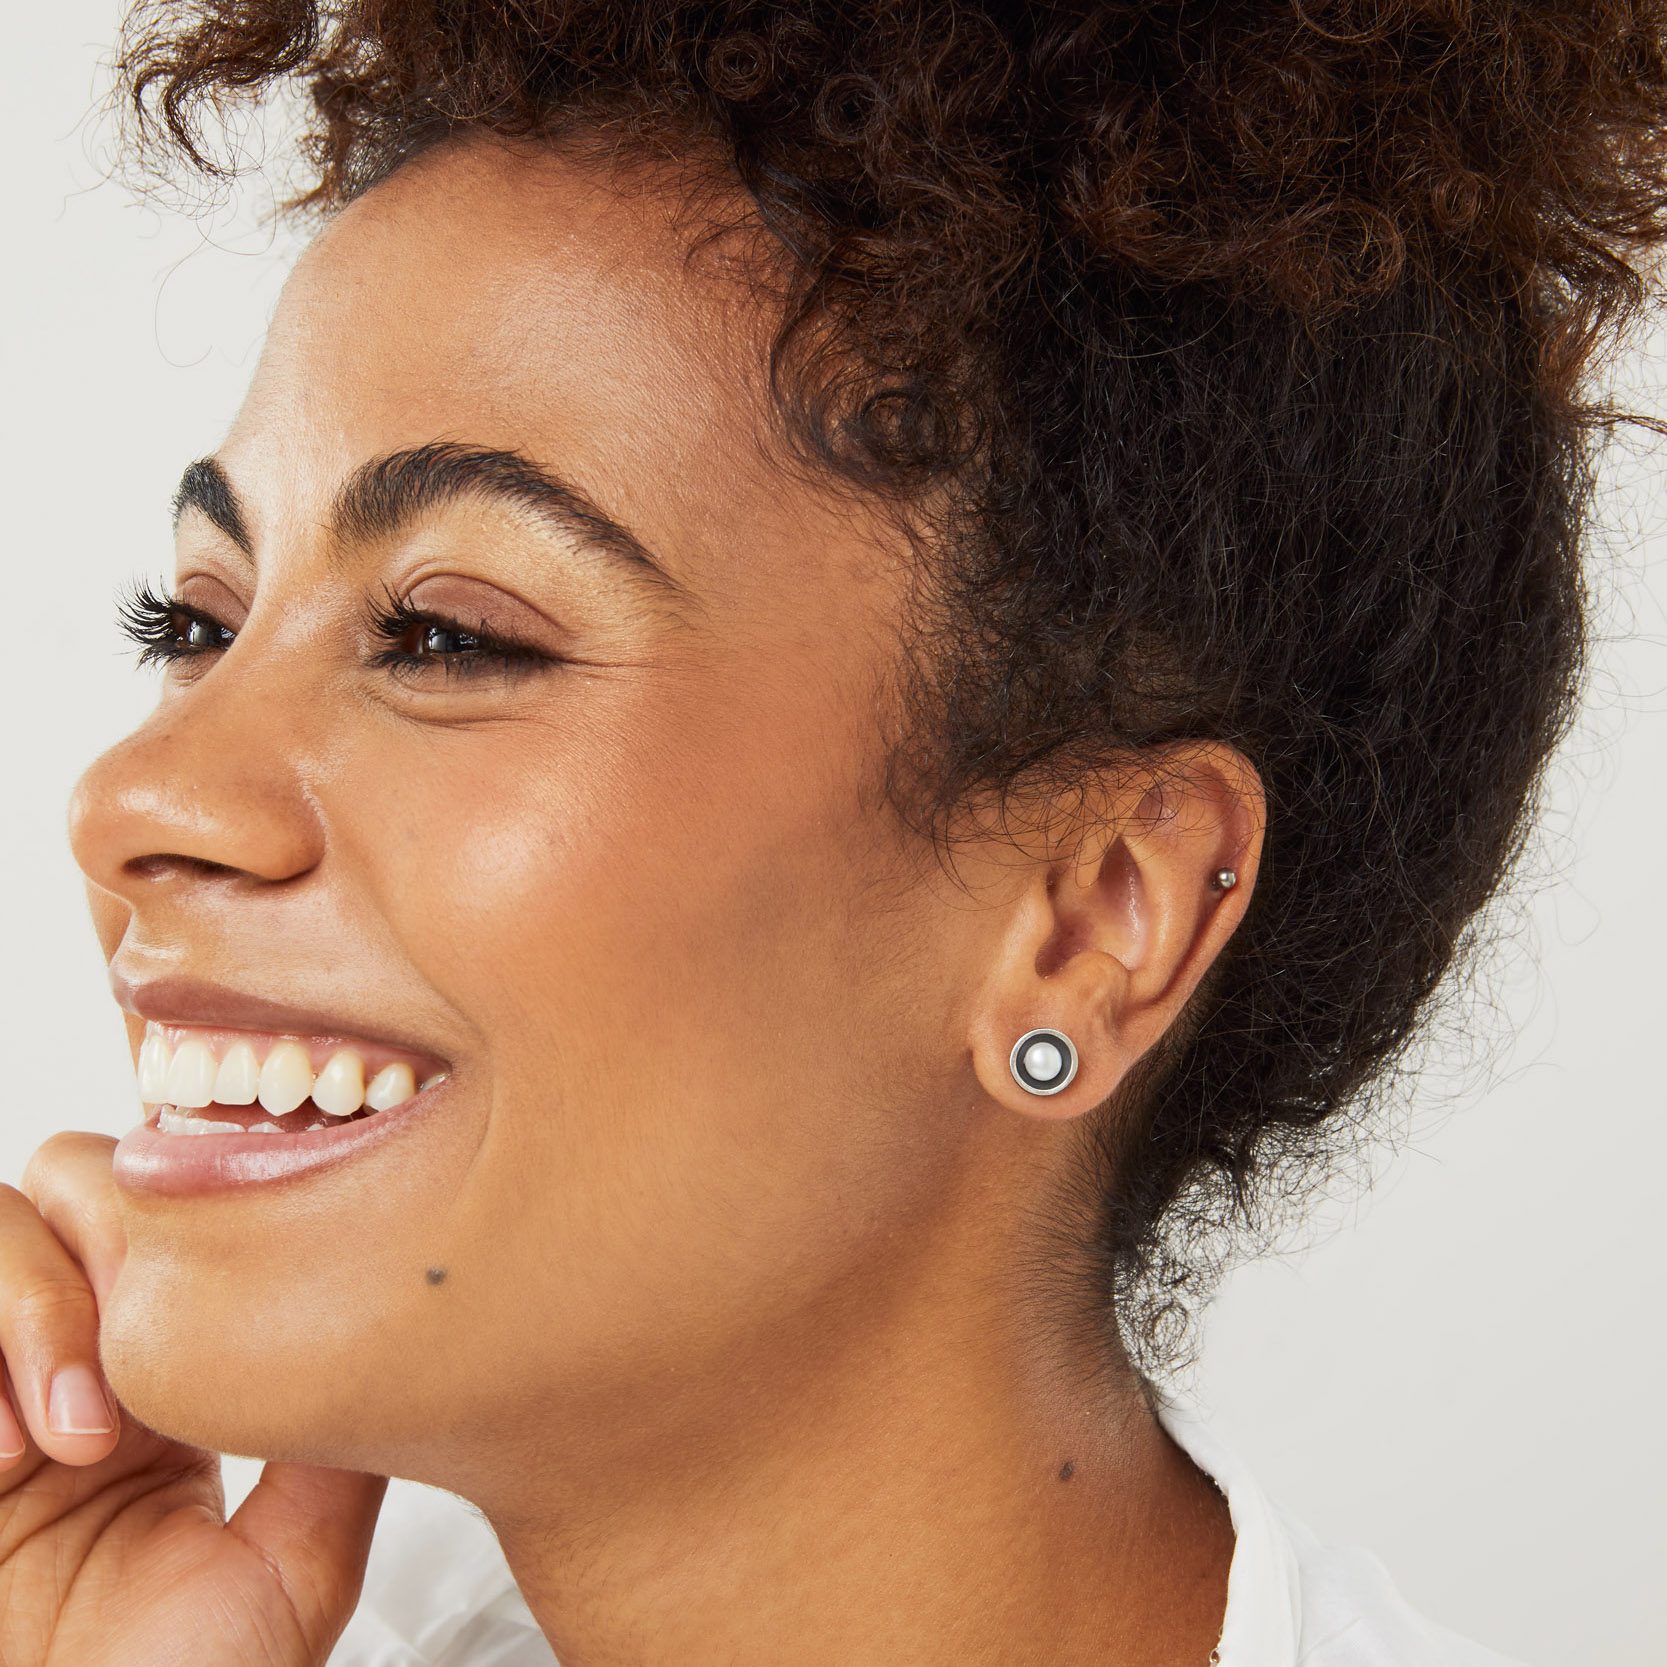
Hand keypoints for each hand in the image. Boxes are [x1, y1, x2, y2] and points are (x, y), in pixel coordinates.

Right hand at [0, 1132, 386, 1665]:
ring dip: (34, 1310)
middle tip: (134, 1387)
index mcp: (162, 1379)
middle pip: (70, 1189)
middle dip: (105, 1254)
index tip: (221, 1309)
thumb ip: (338, 1451)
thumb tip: (405, 1336)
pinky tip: (8, 1455)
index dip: (185, 1224)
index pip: (165, 1212)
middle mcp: (69, 1365)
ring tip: (71, 1438)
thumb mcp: (293, 1566)